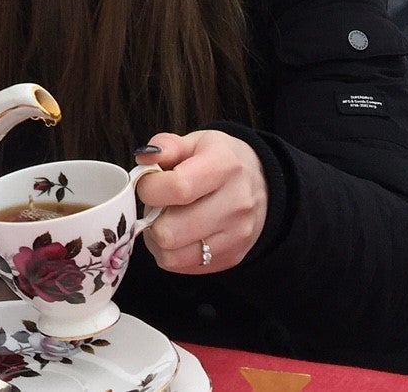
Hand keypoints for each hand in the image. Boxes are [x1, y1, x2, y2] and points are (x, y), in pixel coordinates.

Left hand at [132, 131, 268, 273]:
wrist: (262, 183)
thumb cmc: (220, 160)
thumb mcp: (196, 141)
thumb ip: (166, 146)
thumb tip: (144, 157)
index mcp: (224, 167)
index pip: (177, 188)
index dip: (149, 188)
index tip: (147, 183)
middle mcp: (235, 204)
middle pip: (171, 231)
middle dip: (151, 218)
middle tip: (156, 205)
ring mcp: (236, 235)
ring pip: (173, 256)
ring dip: (158, 240)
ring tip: (165, 220)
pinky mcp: (232, 257)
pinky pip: (184, 267)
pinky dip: (171, 254)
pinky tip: (178, 235)